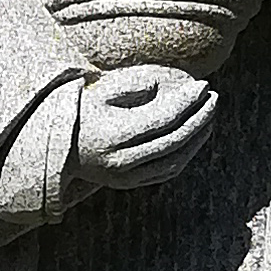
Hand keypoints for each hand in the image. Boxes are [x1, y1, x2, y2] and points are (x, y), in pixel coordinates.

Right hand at [74, 64, 217, 196]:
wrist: (56, 149)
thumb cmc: (79, 113)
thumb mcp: (100, 93)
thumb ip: (130, 87)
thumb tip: (160, 86)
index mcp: (114, 135)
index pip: (163, 118)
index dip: (187, 102)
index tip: (203, 86)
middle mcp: (122, 160)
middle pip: (173, 140)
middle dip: (199, 118)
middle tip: (214, 98)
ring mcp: (126, 176)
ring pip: (174, 161)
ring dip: (197, 139)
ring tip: (209, 117)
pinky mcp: (128, 184)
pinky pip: (165, 173)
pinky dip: (184, 155)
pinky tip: (195, 138)